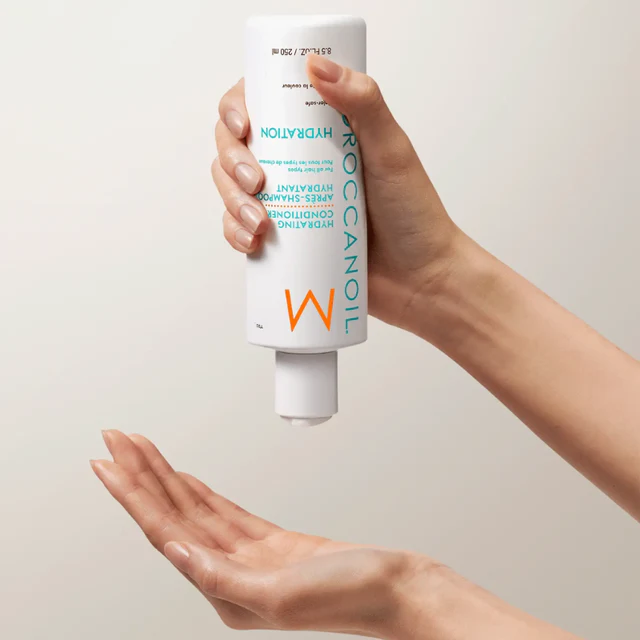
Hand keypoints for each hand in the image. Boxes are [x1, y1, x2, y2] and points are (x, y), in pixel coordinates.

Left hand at [91, 431, 431, 635]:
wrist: (395, 588)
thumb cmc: (352, 596)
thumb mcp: (283, 594)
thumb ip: (223, 578)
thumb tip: (176, 552)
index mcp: (225, 592)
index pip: (165, 533)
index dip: (133, 495)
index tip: (107, 463)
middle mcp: (229, 576)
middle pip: (172, 515)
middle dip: (140, 475)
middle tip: (114, 439)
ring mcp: (248, 559)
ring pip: (194, 510)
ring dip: (165, 477)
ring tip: (140, 449)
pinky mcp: (269, 544)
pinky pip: (222, 512)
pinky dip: (198, 491)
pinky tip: (183, 479)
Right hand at [213, 55, 458, 329]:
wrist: (419, 279)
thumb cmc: (413, 214)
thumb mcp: (392, 151)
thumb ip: (364, 104)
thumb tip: (315, 64)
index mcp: (318, 133)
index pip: (262, 106)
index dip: (236, 108)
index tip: (243, 125)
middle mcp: (297, 163)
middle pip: (235, 147)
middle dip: (232, 162)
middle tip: (257, 183)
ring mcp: (288, 202)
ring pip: (231, 189)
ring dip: (231, 202)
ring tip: (260, 223)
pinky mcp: (284, 240)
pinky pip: (241, 231)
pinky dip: (236, 234)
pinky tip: (252, 243)